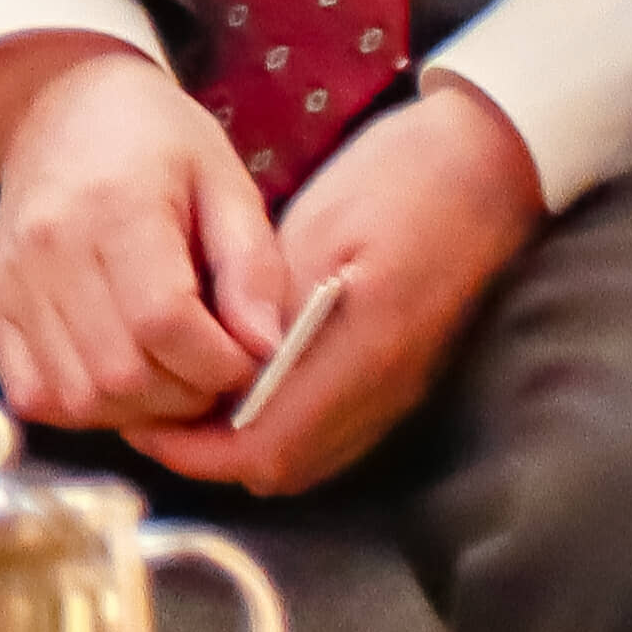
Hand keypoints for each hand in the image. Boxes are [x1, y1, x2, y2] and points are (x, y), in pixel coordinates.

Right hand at [0, 31, 284, 430]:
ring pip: (75, 397)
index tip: (244, 354)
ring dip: (135, 410)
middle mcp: (50, 248)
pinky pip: (31, 393)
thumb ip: (253, 265)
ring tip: (167, 374)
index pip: (165, 323)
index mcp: (116, 206)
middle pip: (120, 374)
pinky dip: (80, 405)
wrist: (63, 102)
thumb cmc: (156, 139)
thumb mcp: (225, 179)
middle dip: (184, 395)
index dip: (218, 363)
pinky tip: (116, 376)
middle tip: (210, 369)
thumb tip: (265, 348)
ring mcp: (13, 279)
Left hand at [128, 77, 543, 496]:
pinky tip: (237, 382)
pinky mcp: (398, 377)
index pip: (267, 446)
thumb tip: (214, 365)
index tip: (142, 423)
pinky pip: (326, 428)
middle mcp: (386, 391)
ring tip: (181, 397)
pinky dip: (273, 422)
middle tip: (149, 411)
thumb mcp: (319, 227)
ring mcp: (398, 390)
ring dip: (238, 440)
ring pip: (305, 454)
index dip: (196, 449)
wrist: (489, 166)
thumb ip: (268, 303)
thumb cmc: (402, 180)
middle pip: (285, 465)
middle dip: (208, 453)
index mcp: (366, 354)